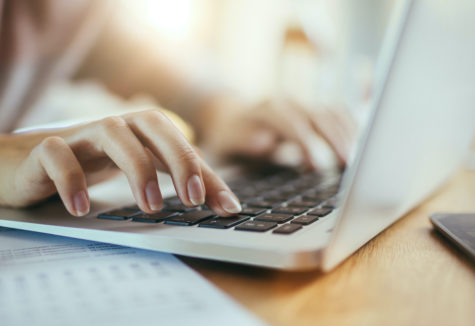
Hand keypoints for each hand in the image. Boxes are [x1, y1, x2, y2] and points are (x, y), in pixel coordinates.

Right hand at [0, 110, 241, 216]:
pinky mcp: (44, 149)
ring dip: (136, 168)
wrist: (25, 162)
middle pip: (152, 122)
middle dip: (178, 157)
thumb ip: (178, 183)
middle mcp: (115, 127)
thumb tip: (226, 204)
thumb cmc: (89, 164)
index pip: (181, 144)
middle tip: (193, 199)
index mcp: (139, 132)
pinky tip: (82, 208)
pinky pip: (56, 153)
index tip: (227, 207)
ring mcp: (80, 135)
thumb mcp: (137, 172)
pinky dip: (71, 178)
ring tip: (151, 207)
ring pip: (111, 131)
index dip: (207, 173)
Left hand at [199, 98, 355, 168]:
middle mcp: (288, 102)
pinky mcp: (313, 111)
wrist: (228, 116)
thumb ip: (245, 142)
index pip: (292, 122)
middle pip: (320, 115)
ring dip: (349, 134)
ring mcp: (303, 104)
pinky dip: (354, 125)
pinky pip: (339, 112)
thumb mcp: (227, 142)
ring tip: (360, 159)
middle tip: (349, 165)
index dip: (307, 143)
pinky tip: (365, 140)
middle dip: (336, 139)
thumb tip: (266, 143)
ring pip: (333, 112)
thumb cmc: (227, 137)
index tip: (318, 165)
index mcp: (267, 109)